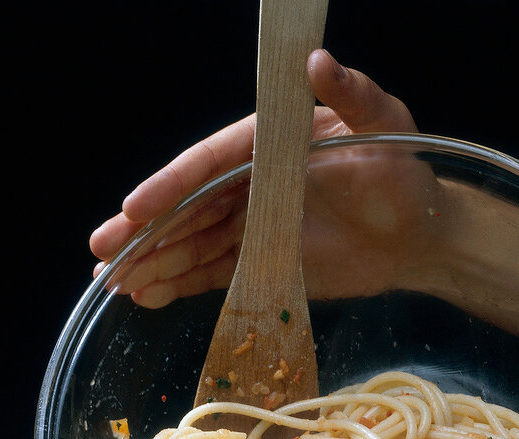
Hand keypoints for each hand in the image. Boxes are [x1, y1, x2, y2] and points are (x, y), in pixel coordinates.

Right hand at [88, 50, 437, 307]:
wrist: (418, 233)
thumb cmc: (404, 170)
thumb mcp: (386, 125)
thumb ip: (353, 95)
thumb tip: (318, 61)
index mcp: (268, 142)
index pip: (210, 164)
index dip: (171, 186)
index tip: (136, 208)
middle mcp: (251, 183)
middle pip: (187, 208)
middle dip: (143, 232)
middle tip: (101, 252)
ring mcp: (252, 225)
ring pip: (191, 245)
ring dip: (153, 263)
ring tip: (114, 283)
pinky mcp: (260, 261)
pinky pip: (213, 274)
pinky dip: (181, 286)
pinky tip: (148, 296)